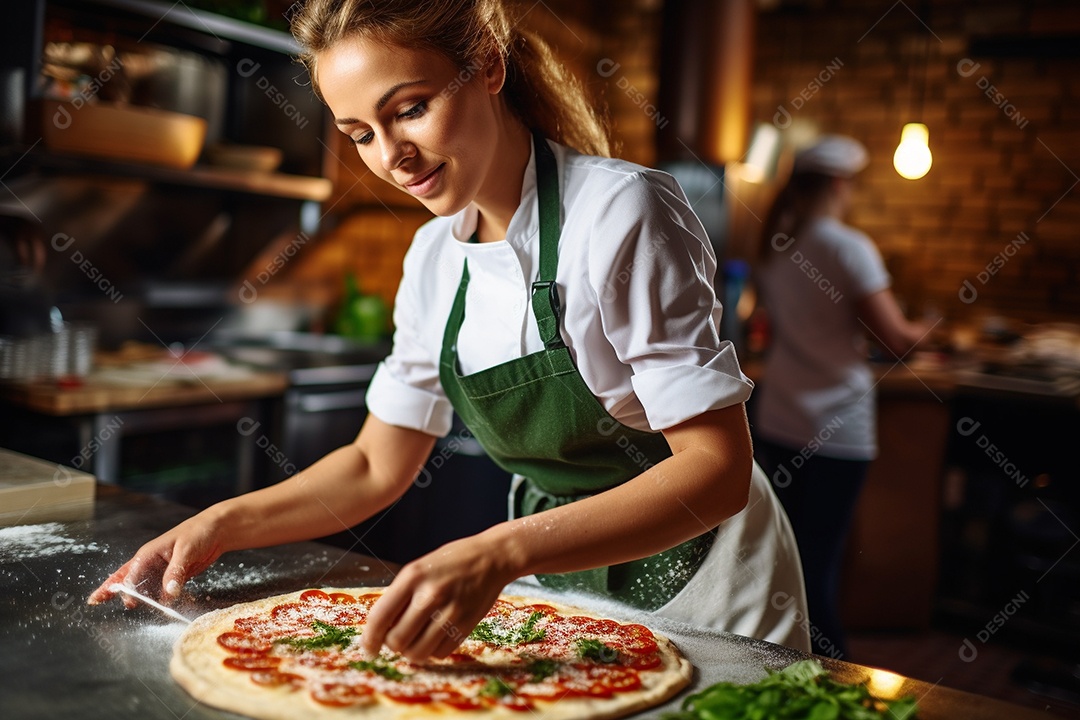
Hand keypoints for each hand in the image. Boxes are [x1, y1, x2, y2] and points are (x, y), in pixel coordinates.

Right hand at [86, 511, 224, 607]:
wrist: (217, 530)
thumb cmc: (198, 532)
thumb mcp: (186, 551)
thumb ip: (176, 572)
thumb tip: (168, 593)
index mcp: (149, 553)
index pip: (132, 573)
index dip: (127, 588)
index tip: (129, 602)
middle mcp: (151, 562)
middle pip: (126, 578)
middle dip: (111, 589)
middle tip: (95, 601)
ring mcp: (161, 570)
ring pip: (143, 586)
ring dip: (138, 598)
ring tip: (129, 608)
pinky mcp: (173, 576)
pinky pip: (162, 591)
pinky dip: (161, 600)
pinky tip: (161, 608)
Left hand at [359, 533, 517, 661]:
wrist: (491, 558)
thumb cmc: (451, 562)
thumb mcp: (419, 569)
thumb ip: (400, 595)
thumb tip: (380, 630)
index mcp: (413, 576)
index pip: (381, 616)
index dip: (369, 638)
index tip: (368, 648)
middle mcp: (430, 594)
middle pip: (397, 641)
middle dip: (392, 645)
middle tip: (397, 638)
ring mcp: (450, 611)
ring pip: (417, 652)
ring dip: (411, 652)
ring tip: (415, 640)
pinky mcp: (466, 625)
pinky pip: (439, 653)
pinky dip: (433, 650)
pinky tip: (436, 636)